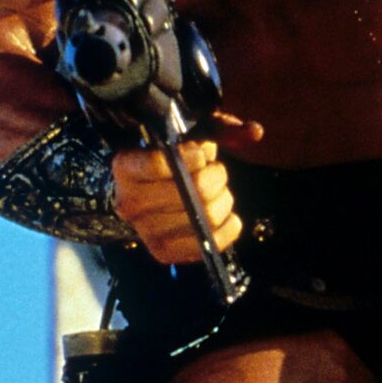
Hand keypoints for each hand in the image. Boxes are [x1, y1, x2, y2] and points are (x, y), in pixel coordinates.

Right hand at [111, 113, 261, 266]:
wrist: (145, 197)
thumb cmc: (169, 162)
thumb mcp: (186, 136)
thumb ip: (219, 129)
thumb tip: (255, 132)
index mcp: (126, 168)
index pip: (163, 163)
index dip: (193, 156)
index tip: (201, 154)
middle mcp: (130, 203)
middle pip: (194, 190)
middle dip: (216, 176)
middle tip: (215, 171)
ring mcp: (146, 232)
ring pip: (207, 217)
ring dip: (224, 200)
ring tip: (218, 192)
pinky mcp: (164, 253)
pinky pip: (212, 243)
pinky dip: (229, 227)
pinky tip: (226, 215)